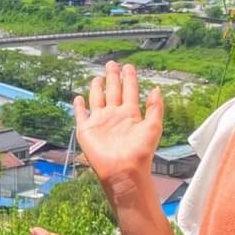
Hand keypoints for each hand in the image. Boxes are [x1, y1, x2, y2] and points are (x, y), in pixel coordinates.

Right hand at [74, 62, 163, 186]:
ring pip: (97, 99)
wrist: (123, 170)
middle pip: (113, 91)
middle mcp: (115, 115)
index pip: (130, 91)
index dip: (129, 78)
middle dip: (113, 77)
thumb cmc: (140, 153)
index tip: (128, 66)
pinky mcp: (87, 130)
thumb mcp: (153, 126)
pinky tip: (78, 98)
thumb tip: (156, 89)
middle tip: (112, 64)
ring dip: (97, 88)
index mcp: (130, 114)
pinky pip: (81, 115)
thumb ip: (155, 107)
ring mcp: (100, 122)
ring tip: (98, 77)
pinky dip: (79, 106)